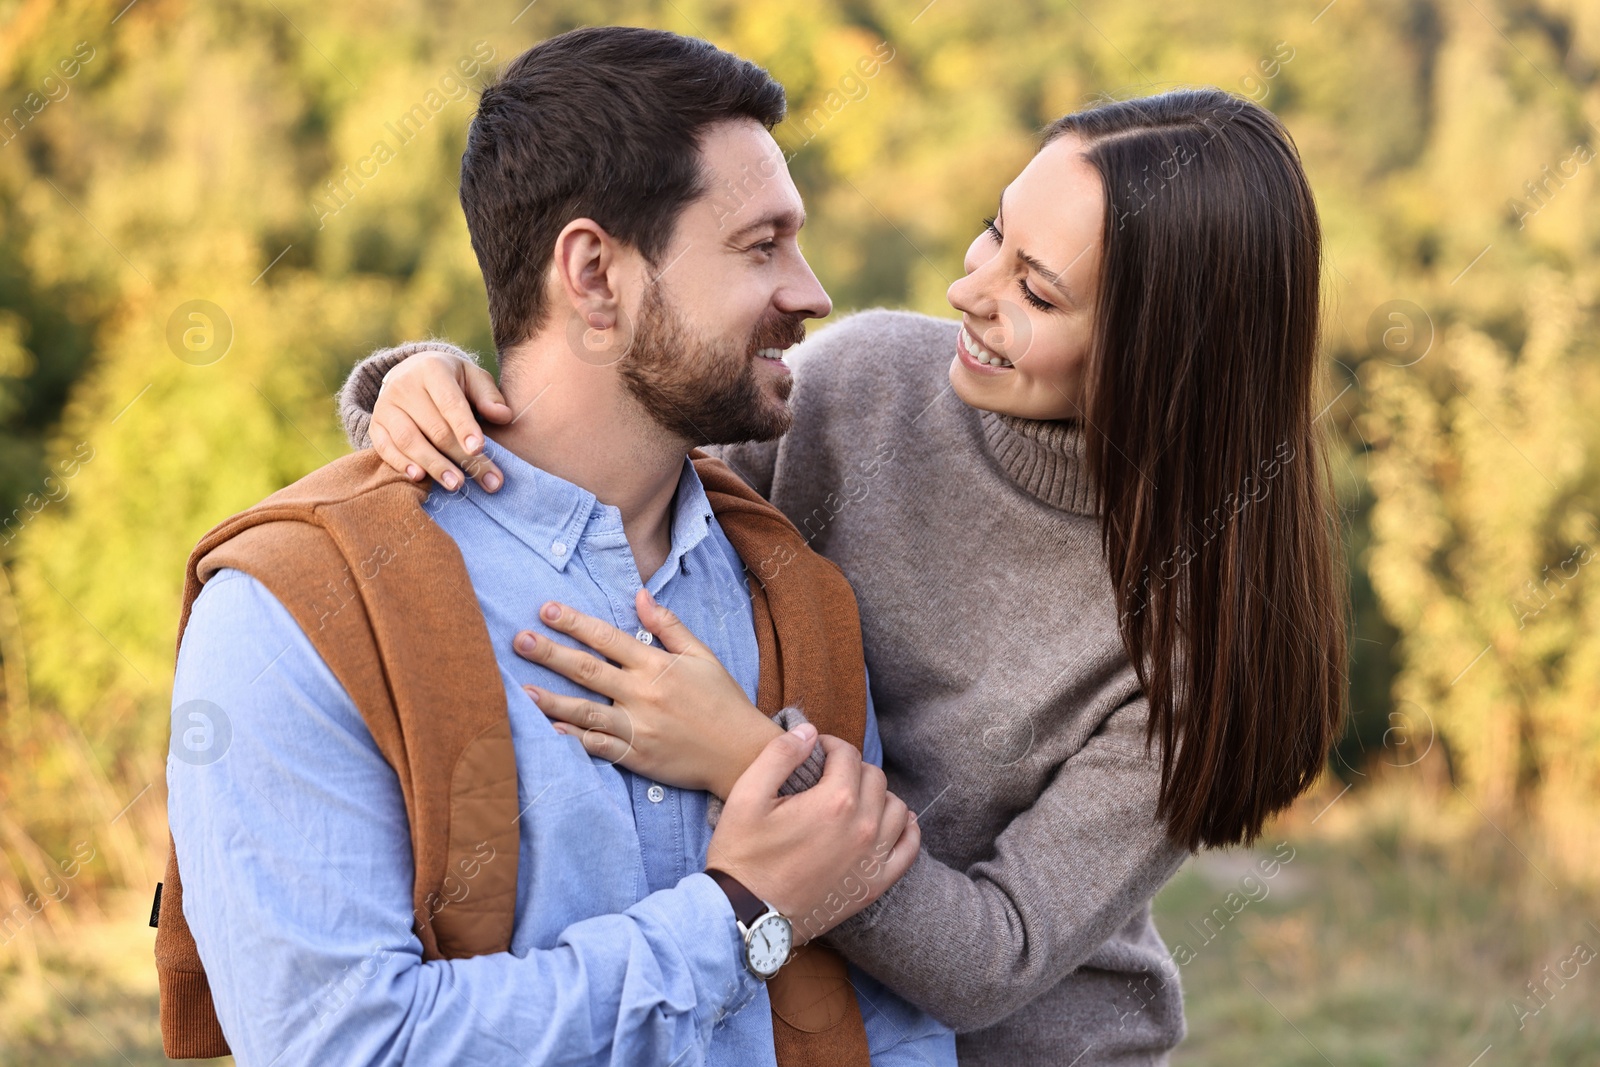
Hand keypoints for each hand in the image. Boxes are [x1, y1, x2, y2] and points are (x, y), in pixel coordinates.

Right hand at [368, 349, 514, 491]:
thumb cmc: (452, 380)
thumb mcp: (473, 378)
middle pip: (434, 428)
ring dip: (434, 465)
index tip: (479, 449)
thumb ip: (489, 396)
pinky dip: (401, 464)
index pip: (450, 402)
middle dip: (461, 457)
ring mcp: (386, 406)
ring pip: (409, 440)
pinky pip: (385, 448)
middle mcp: (404, 385)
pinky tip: (420, 478)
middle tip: (486, 480)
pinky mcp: (376, 424)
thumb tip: (503, 416)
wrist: (411, 373)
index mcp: (432, 369)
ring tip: (456, 485)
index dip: (464, 427)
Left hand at [515, 588, 783, 797]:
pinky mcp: (636, 756)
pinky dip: (573, 740)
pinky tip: (548, 732)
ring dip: (551, 700)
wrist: (742, 753)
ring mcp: (638, 727)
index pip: (608, 638)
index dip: (575, 622)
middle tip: (519, 640)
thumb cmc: (723, 700)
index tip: (547, 609)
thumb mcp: (702, 656)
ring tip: (521, 689)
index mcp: (657, 665)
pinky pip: (598, 747)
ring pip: (585, 711)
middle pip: (588, 670)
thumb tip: (640, 596)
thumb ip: (668, 626)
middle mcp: (643, 694)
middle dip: (551, 653)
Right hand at [708, 728, 919, 940]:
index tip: (815, 752)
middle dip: (852, 769)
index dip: (830, 746)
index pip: (847, 754)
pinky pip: (908, 848)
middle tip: (828, 775)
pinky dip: (906, 830)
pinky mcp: (874, 885)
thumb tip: (808, 731)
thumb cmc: (742, 855)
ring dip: (877, 796)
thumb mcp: (747, 795)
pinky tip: (891, 823)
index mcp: (834, 801)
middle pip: (874, 778)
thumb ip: (780, 755)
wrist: (745, 915)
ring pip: (896, 808)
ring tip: (854, 799)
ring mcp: (873, 859)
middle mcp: (863, 827)